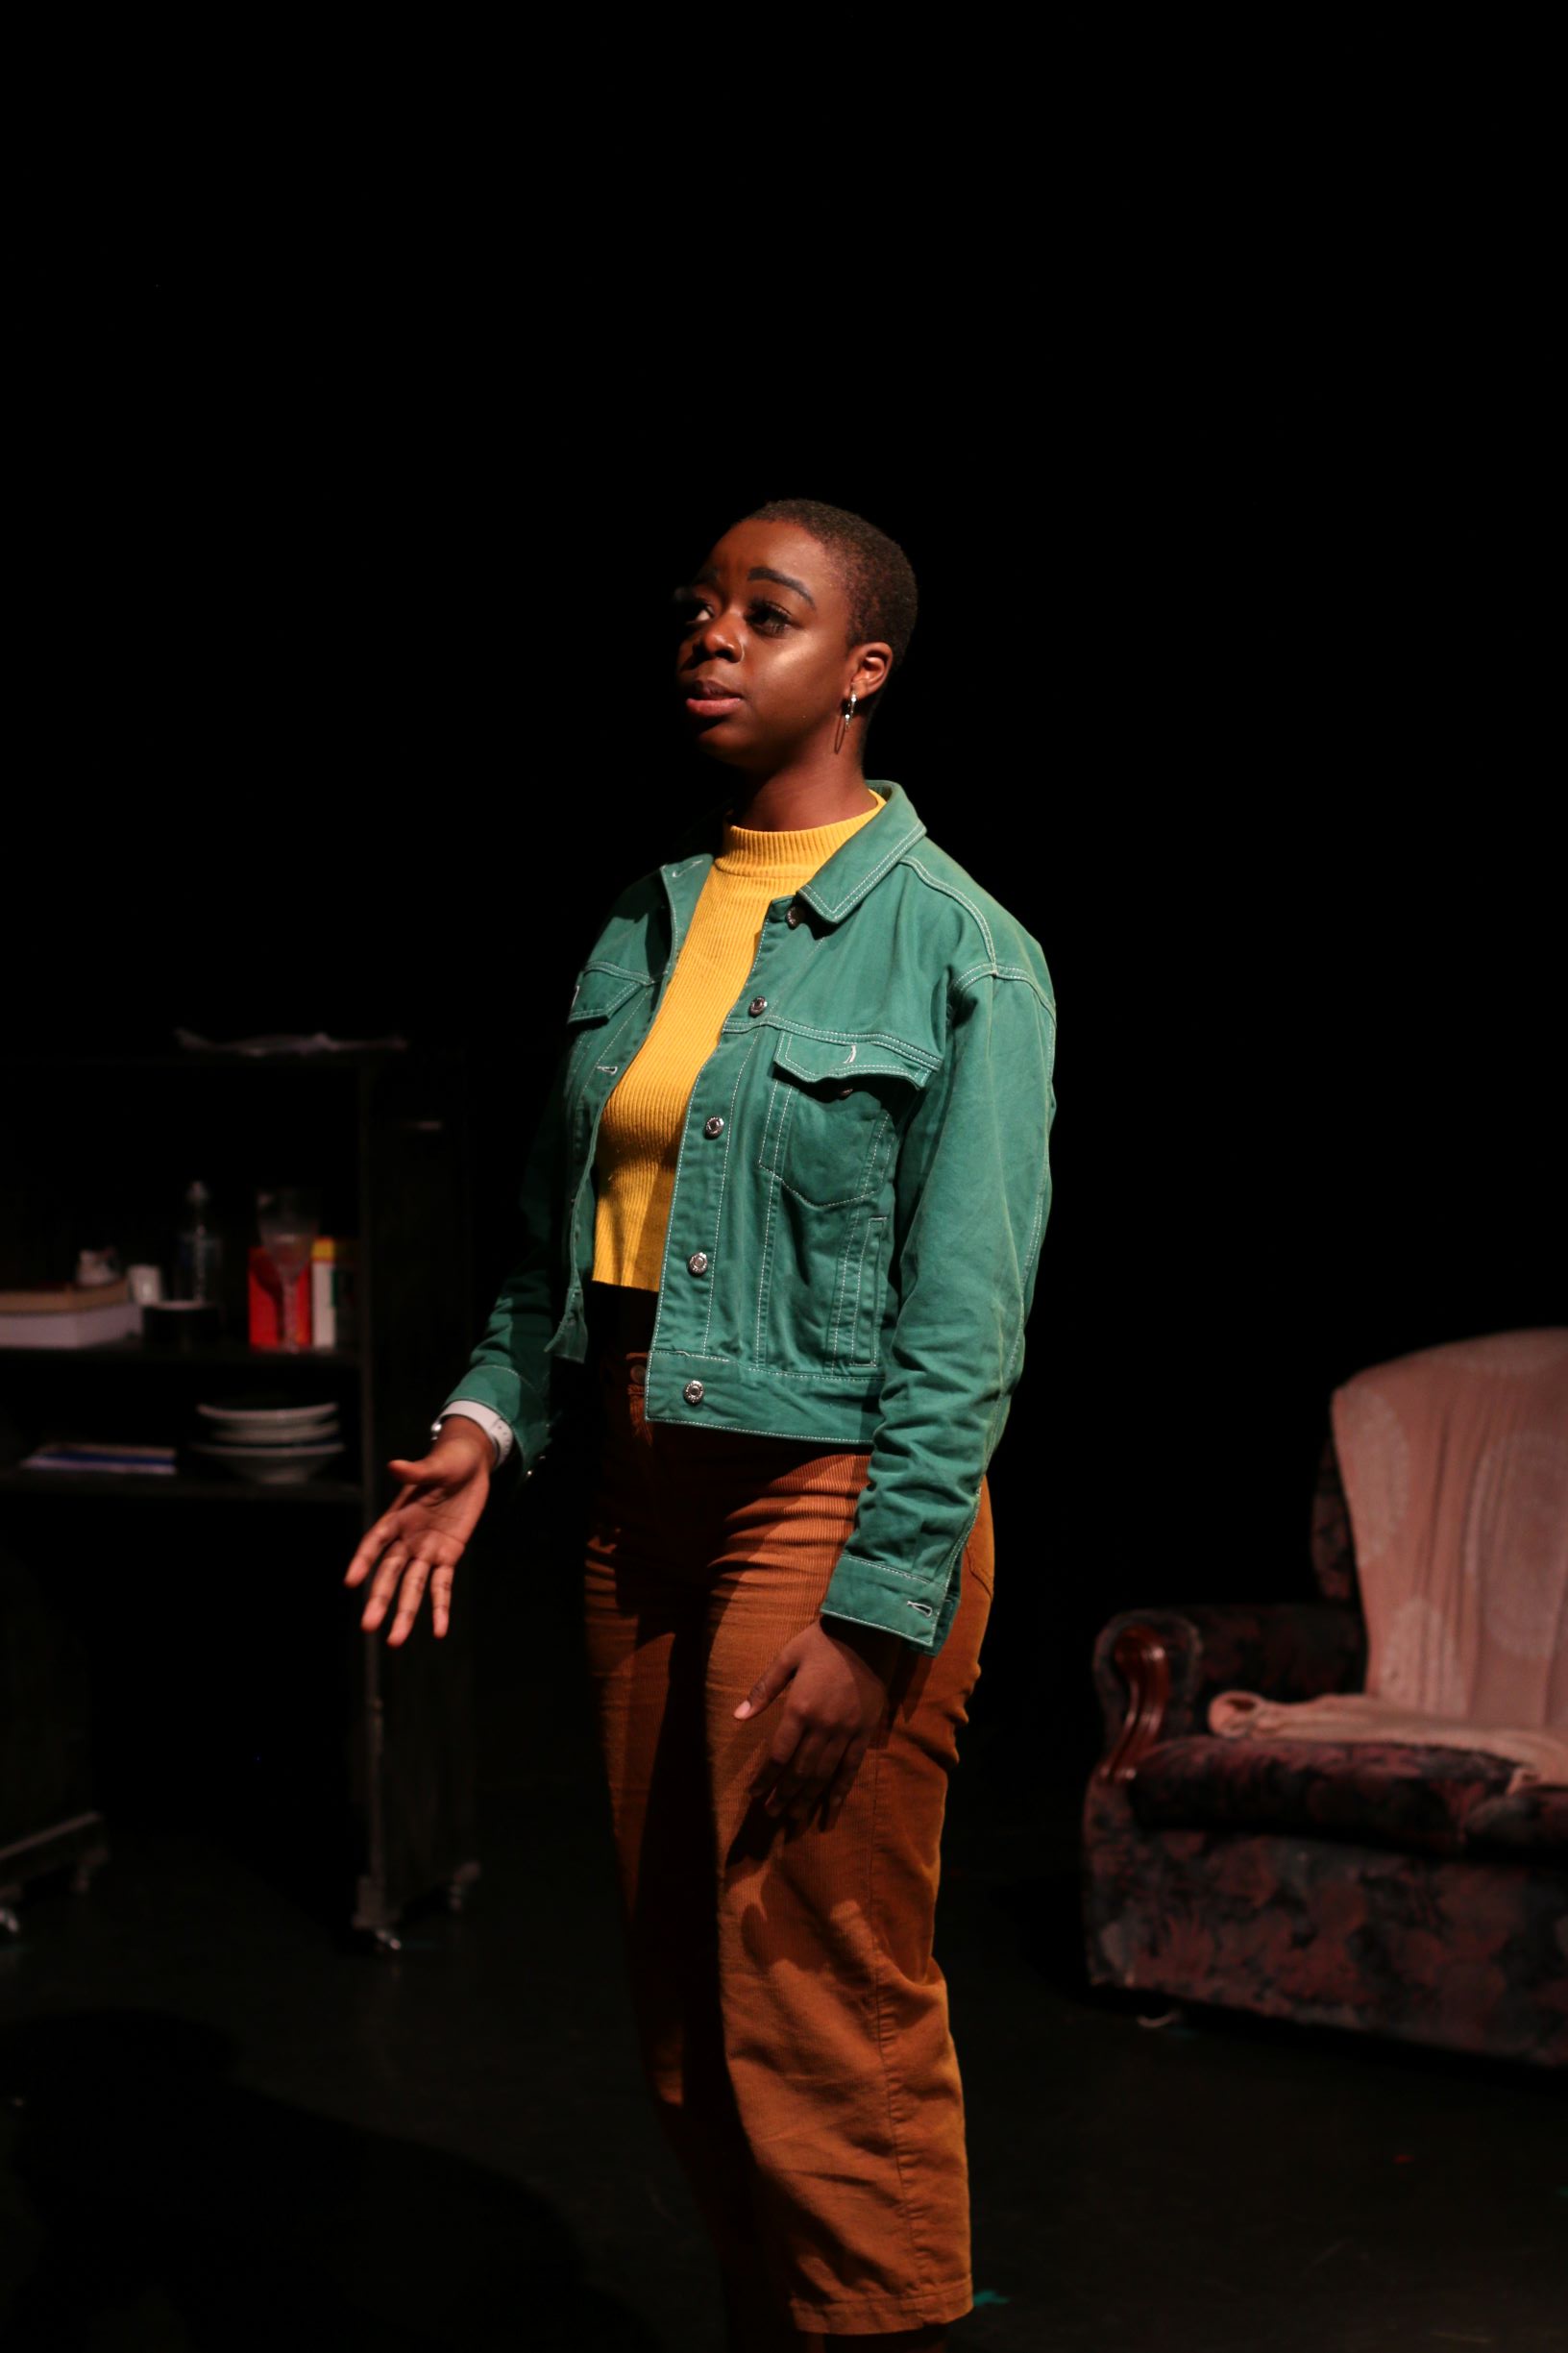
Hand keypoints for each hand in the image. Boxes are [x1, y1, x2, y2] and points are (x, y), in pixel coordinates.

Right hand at [342, 1421, 493, 1644]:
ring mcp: (426, 1549)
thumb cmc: (448, 1461)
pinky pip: (442, 1586)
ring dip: (405, 1613)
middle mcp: (407, 1538)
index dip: (363, 1560)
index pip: (375, 1541)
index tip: (350, 1580)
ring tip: (394, 1641)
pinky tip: (439, 1630)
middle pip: (390, 1573)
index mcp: (397, 1516)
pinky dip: (441, 1607)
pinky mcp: (448, 1555)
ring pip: (412, 1587)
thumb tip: (394, 1466)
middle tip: (368, 1626)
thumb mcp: (435, 1465)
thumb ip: (416, 1471)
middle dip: (380, 1599)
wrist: (471, 1464)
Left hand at [734, 1618, 905, 1834]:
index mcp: (800, 1709)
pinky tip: (829, 1812)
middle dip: (784, 1796)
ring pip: (823, 1776)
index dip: (766, 1778)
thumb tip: (738, 1716)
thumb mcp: (787, 1657)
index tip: (754, 1794)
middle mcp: (823, 1727)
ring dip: (807, 1801)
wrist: (870, 1631)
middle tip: (771, 1815)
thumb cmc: (823, 1641)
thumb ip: (764, 1689)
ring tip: (793, 1820)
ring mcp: (846, 1733)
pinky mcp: (865, 1734)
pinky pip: (851, 1770)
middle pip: (800, 1772)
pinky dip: (839, 1794)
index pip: (779, 1755)